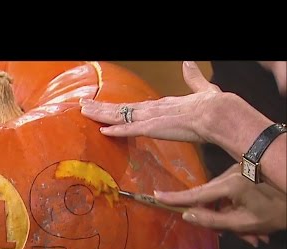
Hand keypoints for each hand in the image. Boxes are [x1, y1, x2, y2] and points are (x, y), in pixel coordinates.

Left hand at [80, 61, 222, 142]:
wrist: (220, 113)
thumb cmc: (215, 106)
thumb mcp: (202, 90)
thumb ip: (193, 78)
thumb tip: (188, 62)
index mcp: (162, 105)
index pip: (133, 106)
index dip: (116, 107)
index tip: (103, 105)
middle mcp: (153, 110)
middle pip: (120, 109)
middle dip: (100, 108)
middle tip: (82, 105)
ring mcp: (152, 118)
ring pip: (120, 116)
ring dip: (101, 115)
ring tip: (83, 111)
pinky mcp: (154, 127)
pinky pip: (131, 130)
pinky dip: (117, 131)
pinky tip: (102, 131)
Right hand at [154, 165, 286, 246]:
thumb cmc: (276, 214)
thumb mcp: (244, 223)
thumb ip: (212, 220)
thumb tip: (186, 215)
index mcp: (231, 184)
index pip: (197, 194)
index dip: (176, 198)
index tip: (155, 196)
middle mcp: (232, 173)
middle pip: (211, 198)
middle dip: (220, 219)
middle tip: (236, 237)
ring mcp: (239, 171)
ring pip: (223, 198)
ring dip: (232, 218)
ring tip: (253, 236)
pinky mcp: (245, 173)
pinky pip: (233, 193)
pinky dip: (239, 210)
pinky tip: (254, 227)